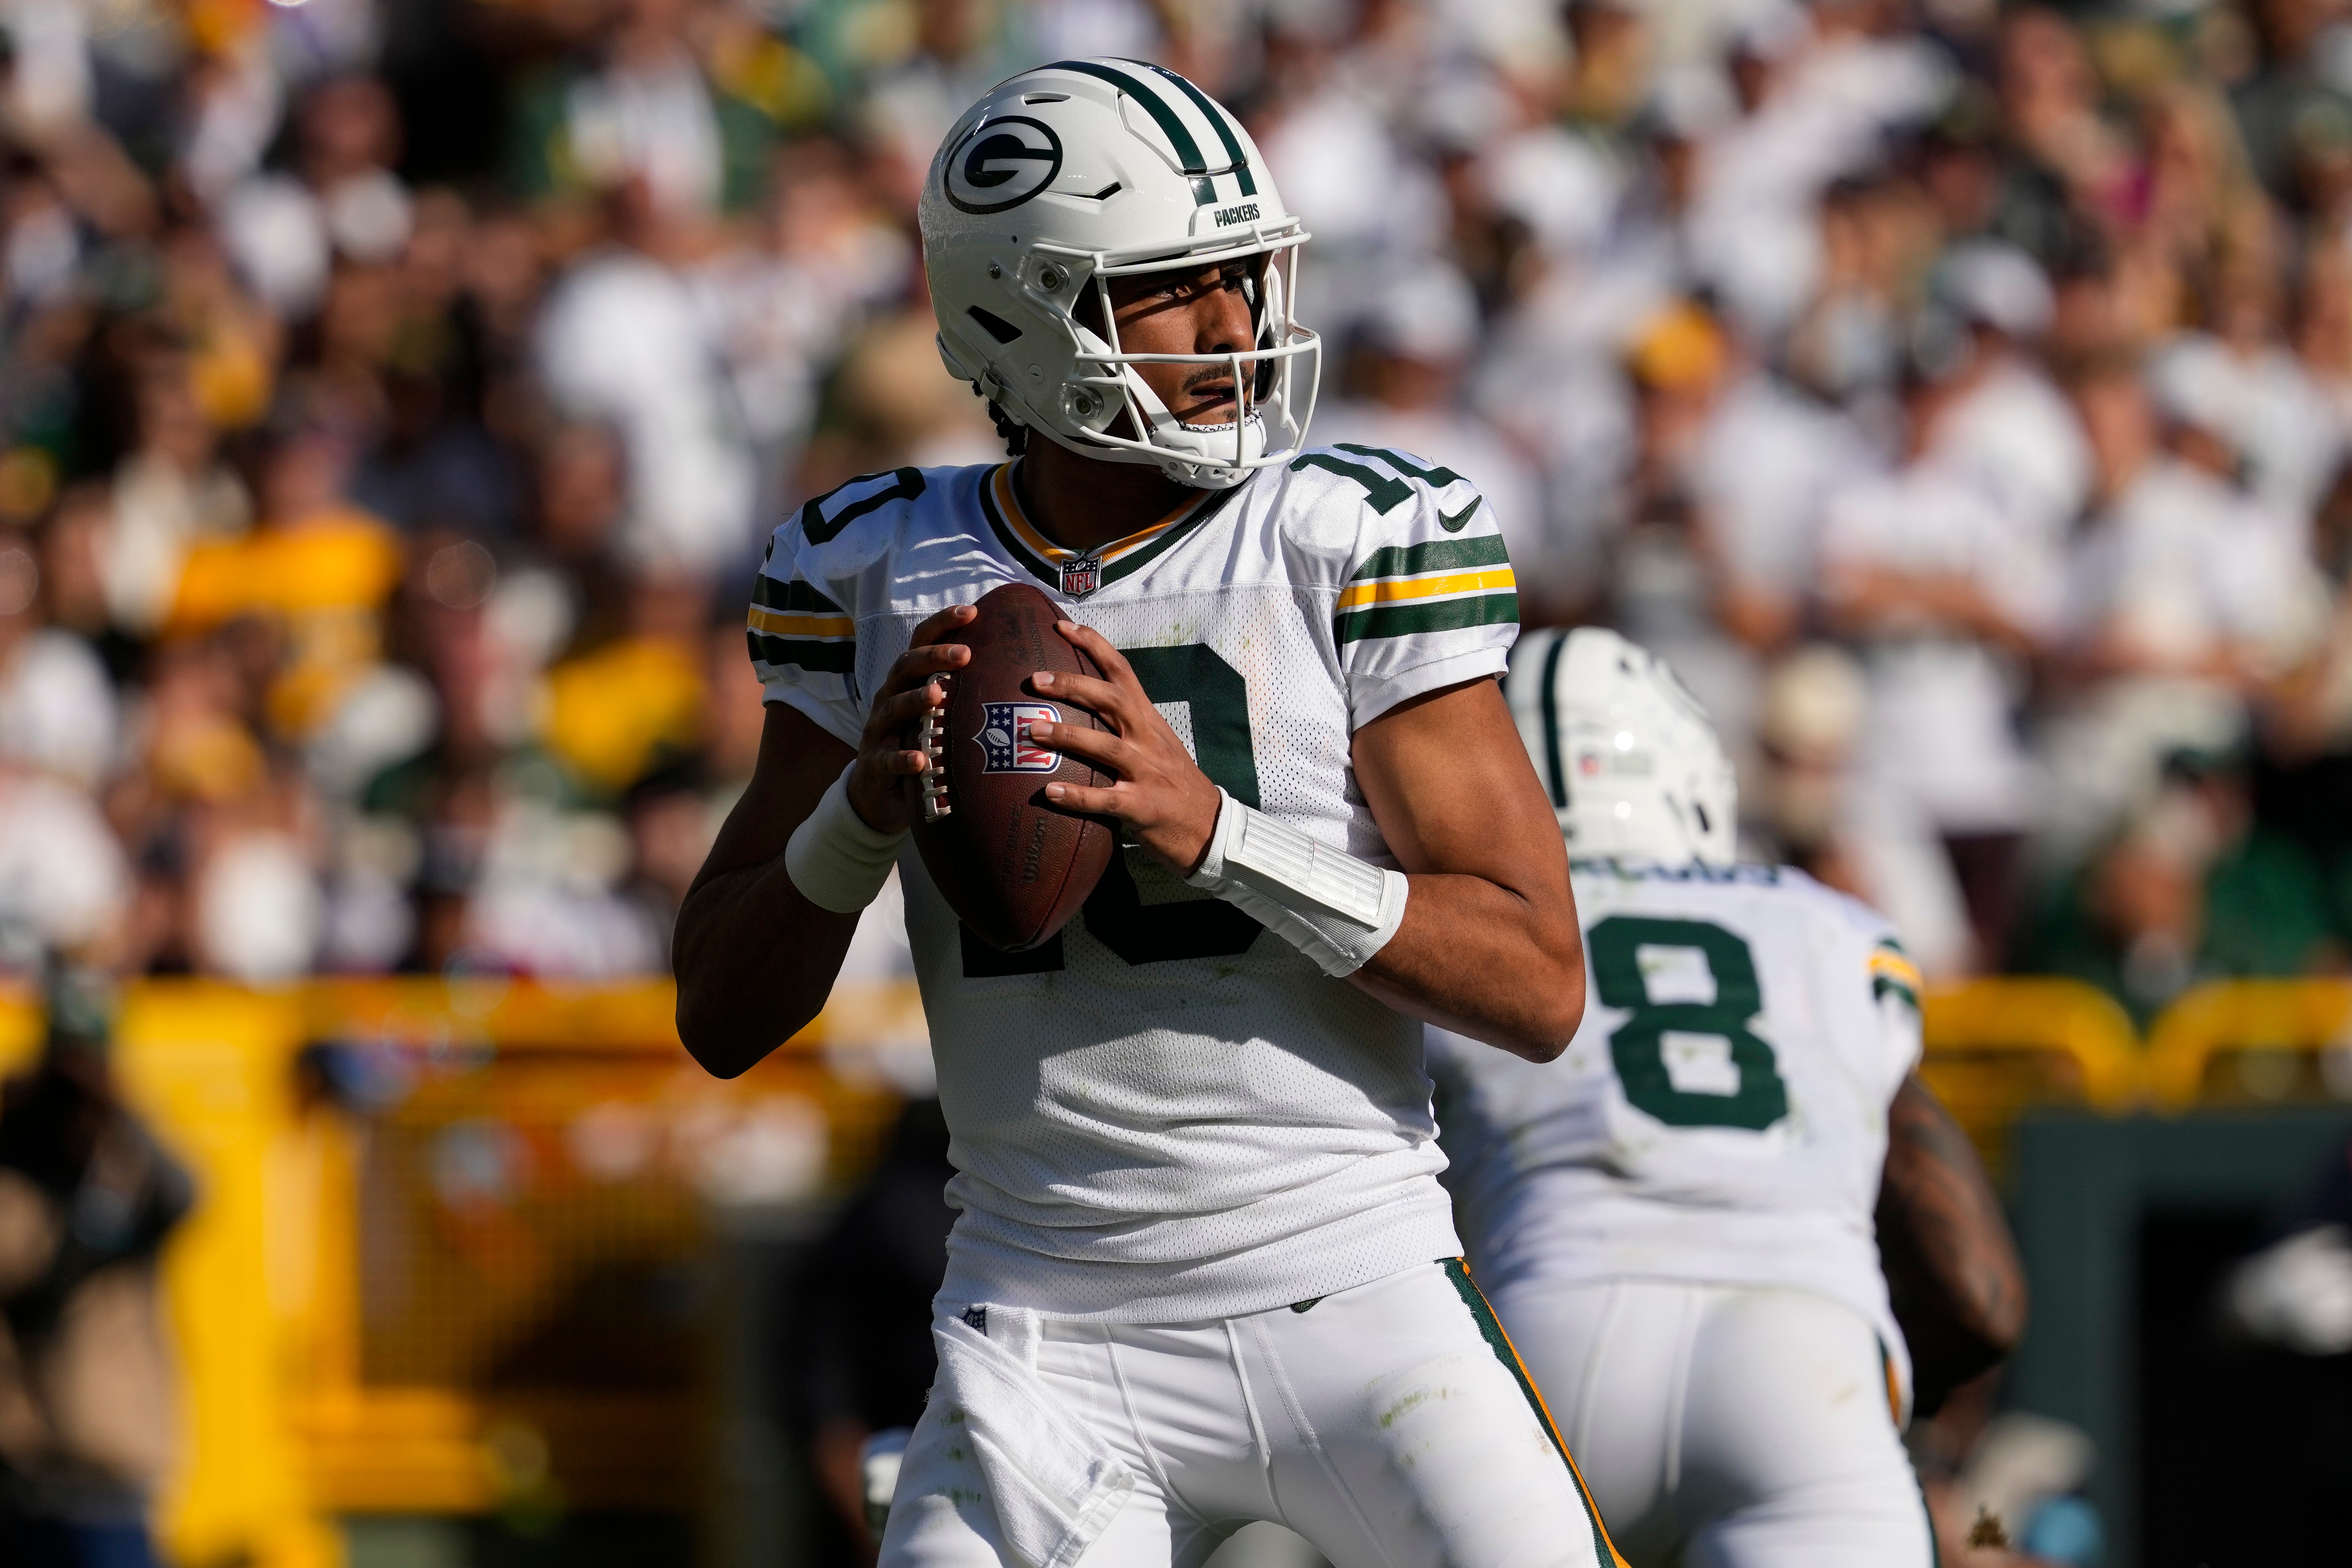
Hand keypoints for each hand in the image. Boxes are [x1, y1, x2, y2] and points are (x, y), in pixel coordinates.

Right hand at [845, 603, 975, 832]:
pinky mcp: (875, 764)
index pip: (922, 642)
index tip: (972, 610)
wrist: (880, 793)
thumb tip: (1017, 667)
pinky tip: (919, 760)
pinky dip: (903, 759)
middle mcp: (890, 697)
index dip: (943, 624)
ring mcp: (879, 730)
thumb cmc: (919, 743)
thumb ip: (964, 691)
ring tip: (937, 694)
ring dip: (915, 699)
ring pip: (893, 707)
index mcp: (908, 681)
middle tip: (965, 654)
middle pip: (906, 667)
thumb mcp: (940, 714)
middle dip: (934, 657)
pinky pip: (887, 759)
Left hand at [1027, 621, 1223, 874]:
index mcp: (1149, 720)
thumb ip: (1126, 724)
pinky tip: (1050, 793)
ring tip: (1032, 730)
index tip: (1061, 626)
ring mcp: (1147, 773)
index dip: (1094, 645)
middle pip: (1112, 701)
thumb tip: (1084, 704)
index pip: (1122, 673)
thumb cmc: (1174, 784)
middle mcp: (1148, 740)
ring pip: (1106, 747)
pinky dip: (1078, 796)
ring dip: (1068, 736)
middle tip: (1036, 679)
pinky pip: (1106, 800)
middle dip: (1074, 685)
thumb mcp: (1156, 744)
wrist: (1210, 827)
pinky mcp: (1143, 807)